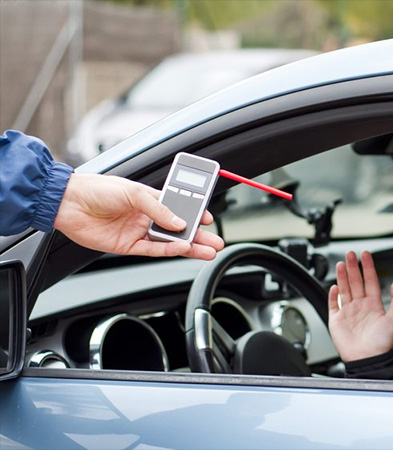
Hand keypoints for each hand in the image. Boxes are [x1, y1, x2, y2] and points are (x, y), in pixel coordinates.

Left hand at [53, 173, 223, 259]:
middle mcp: (145, 217)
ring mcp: (137, 232)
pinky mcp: (127, 246)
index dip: (194, 214)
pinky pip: (153, 250)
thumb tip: (179, 222)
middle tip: (216, 241)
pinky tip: (183, 250)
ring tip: (207, 250)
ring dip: (189, 247)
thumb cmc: (97, 189)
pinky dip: (168, 251)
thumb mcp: (134, 192)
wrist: (68, 203)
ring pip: (169, 242)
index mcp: (149, 199)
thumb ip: (159, 208)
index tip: (208, 219)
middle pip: (178, 229)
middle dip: (199, 236)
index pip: (179, 208)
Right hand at [328, 251, 392, 361]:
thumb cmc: (382, 343)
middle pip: (356, 282)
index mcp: (374, 305)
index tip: (366, 255)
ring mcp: (348, 312)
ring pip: (344, 289)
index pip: (370, 281)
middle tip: (351, 254)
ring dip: (342, 276)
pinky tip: (334, 286)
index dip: (368, 267)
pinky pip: (333, 305)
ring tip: (341, 263)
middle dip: (353, 267)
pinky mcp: (337, 320)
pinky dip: (333, 295)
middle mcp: (361, 307)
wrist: (368, 359)